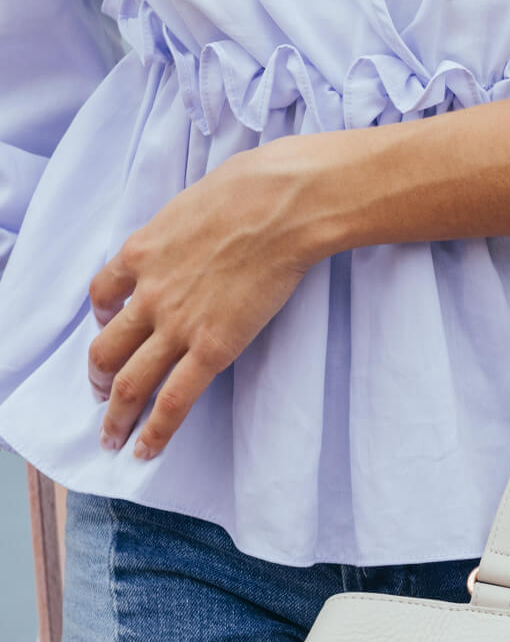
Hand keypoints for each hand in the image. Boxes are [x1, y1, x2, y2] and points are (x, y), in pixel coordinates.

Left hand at [88, 140, 324, 458]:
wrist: (280, 207)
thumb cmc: (246, 192)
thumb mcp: (188, 204)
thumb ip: (175, 233)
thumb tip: (186, 239)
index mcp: (138, 253)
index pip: (102, 295)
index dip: (101, 321)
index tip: (107, 332)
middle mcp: (148, 295)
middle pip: (105, 349)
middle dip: (98, 380)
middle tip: (99, 398)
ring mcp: (176, 325)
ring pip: (129, 381)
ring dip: (116, 414)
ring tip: (112, 437)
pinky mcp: (212, 348)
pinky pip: (174, 399)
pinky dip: (155, 430)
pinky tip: (146, 449)